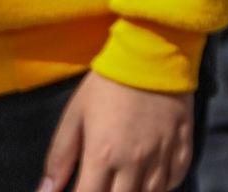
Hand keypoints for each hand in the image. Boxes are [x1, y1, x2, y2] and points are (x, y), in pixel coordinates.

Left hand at [36, 71, 191, 191]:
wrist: (152, 50)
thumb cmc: (107, 83)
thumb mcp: (75, 115)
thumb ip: (59, 157)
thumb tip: (45, 191)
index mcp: (102, 156)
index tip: (81, 188)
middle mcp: (134, 162)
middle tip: (103, 182)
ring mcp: (162, 155)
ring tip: (125, 183)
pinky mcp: (183, 144)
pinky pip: (175, 179)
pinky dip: (162, 185)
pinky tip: (150, 178)